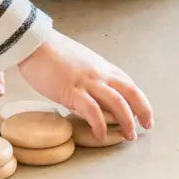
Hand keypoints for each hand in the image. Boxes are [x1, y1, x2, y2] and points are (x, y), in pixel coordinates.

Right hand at [18, 28, 153, 140]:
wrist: (32, 42)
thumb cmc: (47, 50)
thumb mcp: (75, 59)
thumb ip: (86, 74)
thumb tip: (88, 91)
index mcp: (99, 66)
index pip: (126, 83)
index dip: (137, 99)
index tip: (140, 112)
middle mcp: (99, 73)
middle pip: (131, 92)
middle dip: (143, 110)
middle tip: (146, 126)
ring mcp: (87, 82)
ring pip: (118, 103)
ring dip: (127, 121)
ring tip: (129, 136)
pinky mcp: (72, 90)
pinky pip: (93, 111)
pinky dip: (100, 125)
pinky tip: (101, 134)